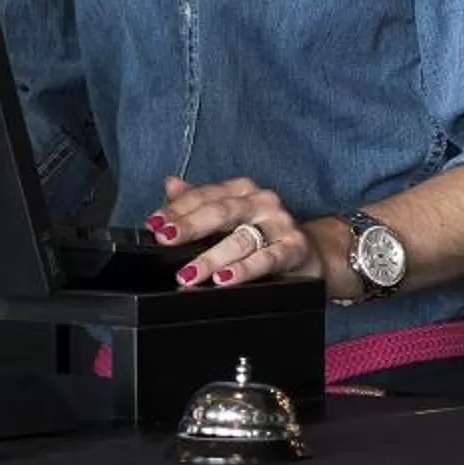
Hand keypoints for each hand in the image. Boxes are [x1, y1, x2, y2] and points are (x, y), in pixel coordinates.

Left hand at [146, 175, 315, 288]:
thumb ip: (198, 202)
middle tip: (165, 239)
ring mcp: (279, 223)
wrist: (309, 253)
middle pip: (220, 211)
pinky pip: (266, 259)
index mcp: (241, 190)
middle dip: (189, 226)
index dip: (176, 209)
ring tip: (189, 273)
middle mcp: (261, 201)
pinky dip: (243, 270)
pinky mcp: (294, 247)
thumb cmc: (262, 234)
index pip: (204, 195)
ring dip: (211, 257)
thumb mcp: (229, 217)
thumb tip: (170, 184)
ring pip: (241, 238)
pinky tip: (224, 279)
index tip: (154, 224)